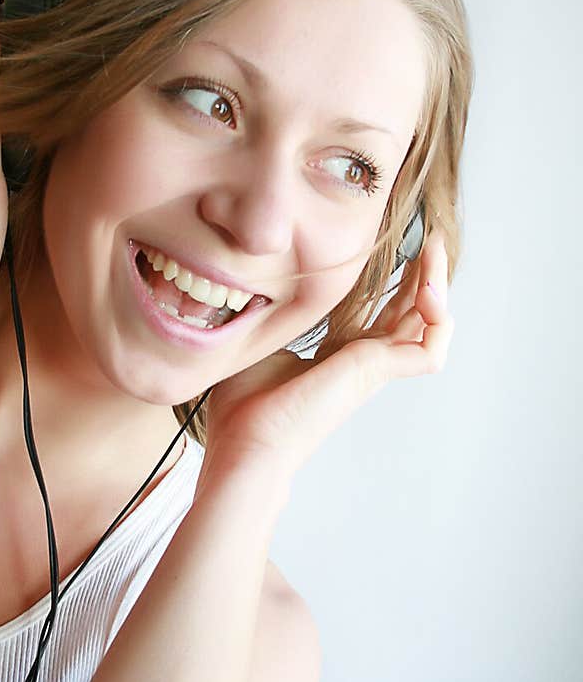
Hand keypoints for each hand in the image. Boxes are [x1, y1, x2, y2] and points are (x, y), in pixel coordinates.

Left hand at [201, 228, 454, 478]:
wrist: (245, 444)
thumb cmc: (243, 409)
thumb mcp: (260, 343)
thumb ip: (273, 317)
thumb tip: (259, 288)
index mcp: (339, 356)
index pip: (383, 314)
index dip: (396, 282)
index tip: (399, 248)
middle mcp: (362, 362)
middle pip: (411, 312)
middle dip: (424, 273)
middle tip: (429, 237)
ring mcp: (372, 368)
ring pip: (428, 325)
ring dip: (437, 286)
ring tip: (433, 250)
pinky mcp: (375, 372)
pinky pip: (429, 349)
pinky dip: (438, 321)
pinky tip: (428, 291)